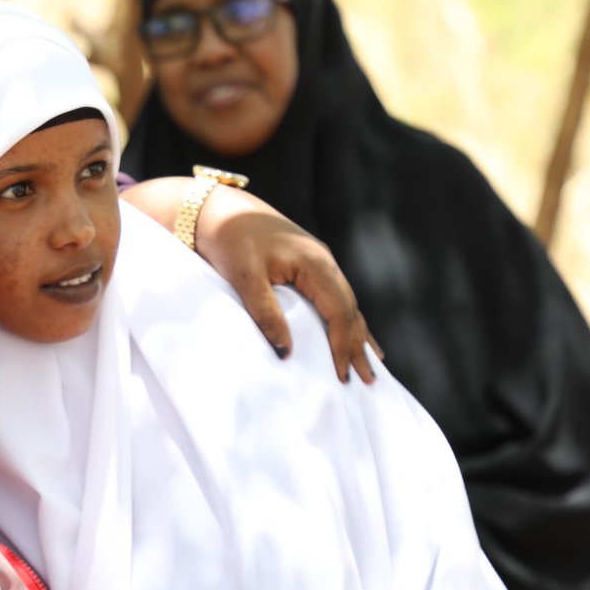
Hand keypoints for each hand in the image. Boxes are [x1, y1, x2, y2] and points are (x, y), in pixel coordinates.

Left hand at [121, 177, 382, 382]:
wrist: (218, 209)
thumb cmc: (231, 240)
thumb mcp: (246, 278)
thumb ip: (266, 314)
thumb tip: (286, 354)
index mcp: (316, 264)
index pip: (339, 312)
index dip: (342, 346)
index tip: (342, 375)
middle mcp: (325, 263)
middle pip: (350, 311)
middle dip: (358, 346)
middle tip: (368, 380)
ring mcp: (319, 263)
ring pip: (346, 305)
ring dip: (357, 335)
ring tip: (371, 363)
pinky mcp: (308, 266)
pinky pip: (334, 298)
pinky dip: (345, 320)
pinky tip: (354, 333)